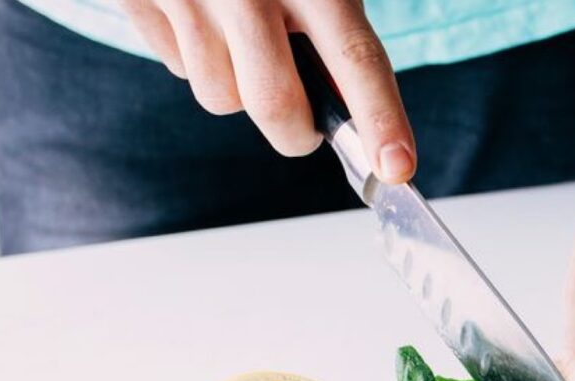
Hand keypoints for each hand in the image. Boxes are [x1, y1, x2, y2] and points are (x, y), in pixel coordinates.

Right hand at [119, 0, 415, 180]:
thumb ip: (335, 30)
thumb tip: (351, 113)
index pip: (357, 59)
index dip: (381, 119)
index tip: (396, 168)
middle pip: (275, 106)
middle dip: (296, 135)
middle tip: (306, 130)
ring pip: (221, 97)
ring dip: (239, 90)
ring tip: (243, 39)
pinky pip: (177, 68)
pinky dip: (197, 59)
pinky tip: (204, 18)